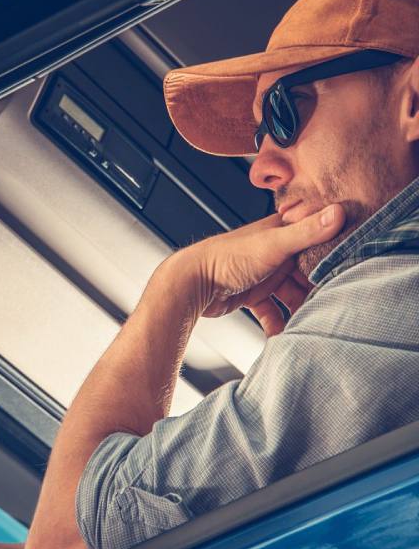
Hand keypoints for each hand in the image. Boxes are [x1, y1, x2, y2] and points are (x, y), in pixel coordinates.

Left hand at [156, 203, 344, 336]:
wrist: (191, 282)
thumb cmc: (228, 258)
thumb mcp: (273, 244)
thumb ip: (307, 232)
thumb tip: (340, 211)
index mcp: (282, 232)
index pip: (319, 242)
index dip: (337, 256)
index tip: (357, 273)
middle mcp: (275, 251)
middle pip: (308, 272)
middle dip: (321, 289)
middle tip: (339, 306)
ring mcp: (263, 274)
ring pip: (292, 294)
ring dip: (301, 309)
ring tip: (315, 324)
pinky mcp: (251, 294)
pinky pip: (271, 312)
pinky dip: (277, 324)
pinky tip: (283, 337)